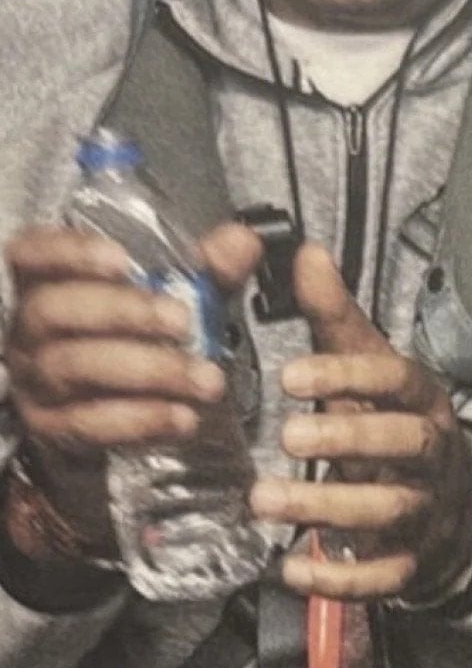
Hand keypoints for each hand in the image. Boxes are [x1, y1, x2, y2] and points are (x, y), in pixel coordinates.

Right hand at [3, 222, 260, 553]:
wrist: (107, 400)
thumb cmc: (138, 328)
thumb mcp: (176, 289)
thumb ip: (208, 265)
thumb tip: (243, 241)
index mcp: (52, 278)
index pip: (35, 252)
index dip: (71, 252)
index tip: (122, 260)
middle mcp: (32, 326)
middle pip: (58, 310)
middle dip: (124, 313)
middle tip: (182, 321)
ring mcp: (36, 378)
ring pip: (75, 368)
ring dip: (147, 372)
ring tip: (204, 379)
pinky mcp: (51, 425)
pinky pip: (89, 423)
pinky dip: (141, 419)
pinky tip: (183, 416)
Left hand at [250, 242, 471, 601]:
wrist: (450, 501)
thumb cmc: (392, 418)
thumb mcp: (369, 363)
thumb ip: (334, 316)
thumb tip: (305, 251)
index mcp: (422, 397)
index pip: (396, 380)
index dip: (349, 376)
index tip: (291, 375)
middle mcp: (431, 451)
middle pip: (403, 444)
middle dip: (348, 438)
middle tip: (286, 434)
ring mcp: (425, 509)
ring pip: (388, 510)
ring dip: (327, 507)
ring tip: (263, 500)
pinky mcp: (409, 562)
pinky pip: (382, 576)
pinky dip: (340, 578)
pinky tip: (290, 569)